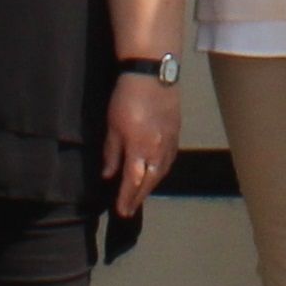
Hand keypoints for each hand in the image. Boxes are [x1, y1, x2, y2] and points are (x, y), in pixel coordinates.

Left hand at [105, 73, 179, 213]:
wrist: (153, 74)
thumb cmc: (127, 98)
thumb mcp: (113, 126)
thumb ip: (112, 152)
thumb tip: (109, 175)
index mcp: (140, 149)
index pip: (132, 182)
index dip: (126, 198)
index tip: (121, 211)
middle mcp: (158, 151)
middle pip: (149, 182)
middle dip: (138, 197)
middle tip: (129, 209)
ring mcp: (170, 143)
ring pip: (161, 172)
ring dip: (150, 186)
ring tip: (141, 194)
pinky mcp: (176, 134)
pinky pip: (169, 160)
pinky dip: (161, 171)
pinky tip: (156, 173)